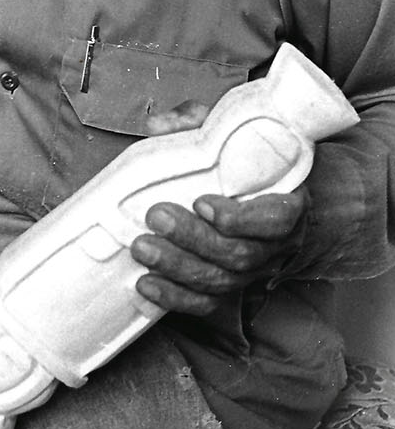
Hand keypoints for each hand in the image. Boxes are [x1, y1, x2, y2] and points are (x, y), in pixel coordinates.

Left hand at [128, 97, 307, 314]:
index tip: (203, 203)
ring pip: (221, 280)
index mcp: (285, 204)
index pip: (275, 220)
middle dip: (193, 238)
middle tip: (157, 217)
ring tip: (142, 248)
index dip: (240, 218)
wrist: (267, 199)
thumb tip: (158, 125)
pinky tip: (147, 284)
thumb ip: (196, 125)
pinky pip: (207, 303)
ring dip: (178, 266)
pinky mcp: (228, 287)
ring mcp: (252, 271)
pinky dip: (176, 297)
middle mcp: (273, 245)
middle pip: (239, 253)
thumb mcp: (229, 136)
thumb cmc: (245, 165)